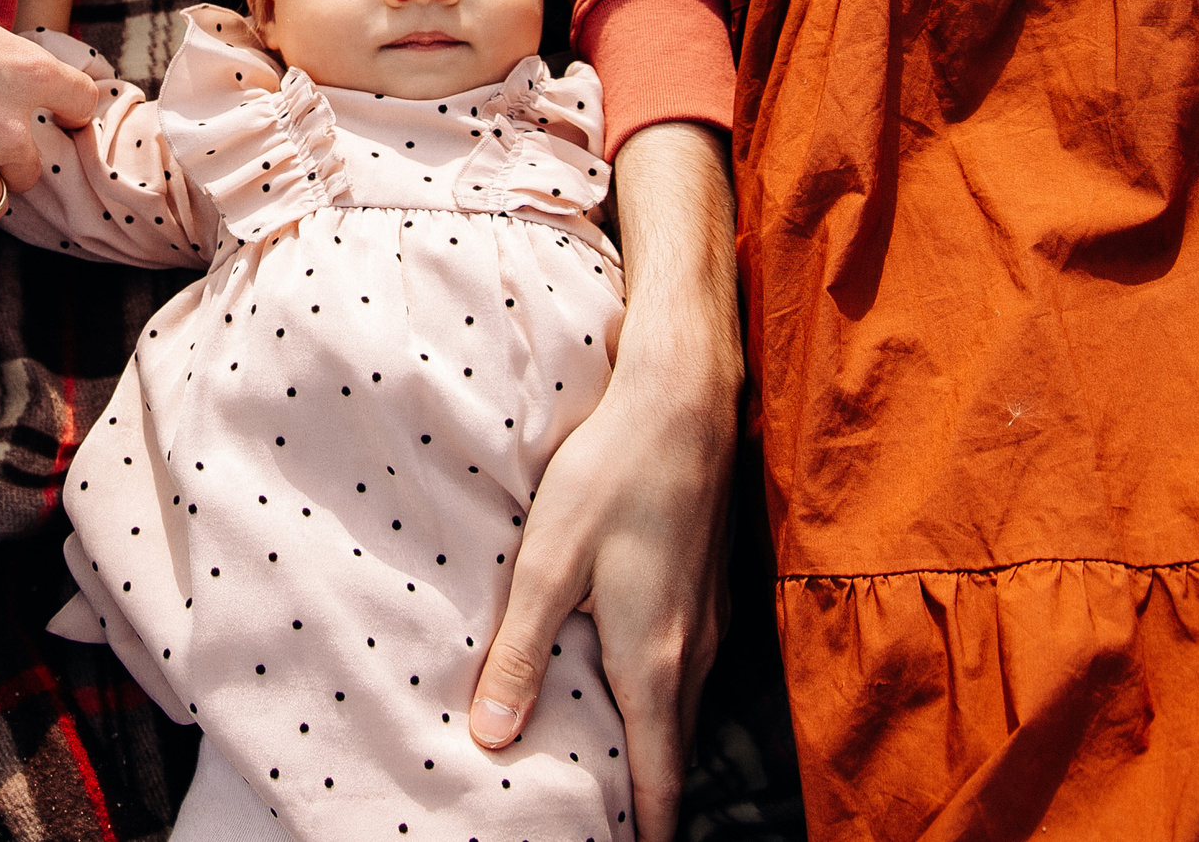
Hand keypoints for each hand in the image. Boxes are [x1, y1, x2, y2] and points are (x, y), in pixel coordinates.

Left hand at [466, 120, 740, 841]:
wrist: (682, 400)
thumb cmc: (611, 475)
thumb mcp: (547, 565)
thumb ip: (519, 655)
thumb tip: (491, 738)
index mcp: (653, 661)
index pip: (660, 778)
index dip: (644, 829)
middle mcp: (693, 652)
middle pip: (672, 749)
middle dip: (642, 791)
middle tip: (599, 813)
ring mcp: (707, 619)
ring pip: (679, 704)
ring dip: (648, 738)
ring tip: (605, 762)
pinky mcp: (705, 587)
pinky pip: (683, 663)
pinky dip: (655, 689)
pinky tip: (617, 674)